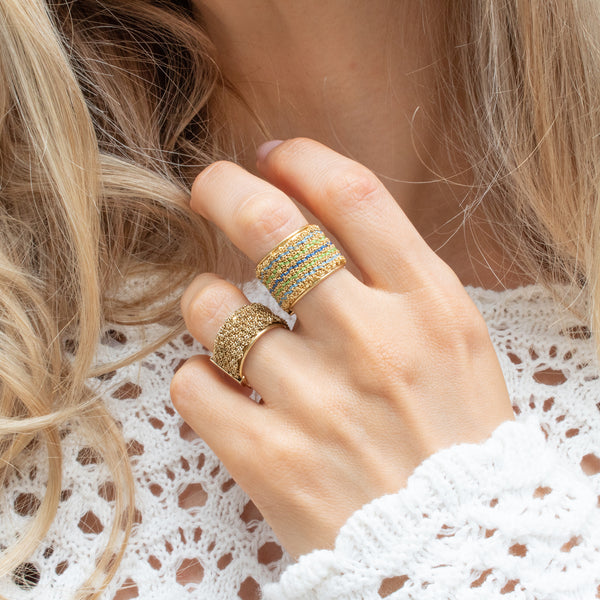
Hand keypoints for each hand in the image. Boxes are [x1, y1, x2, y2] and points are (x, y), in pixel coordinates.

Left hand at [170, 138, 513, 557]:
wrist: (454, 550)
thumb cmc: (453, 435)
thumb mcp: (452, 341)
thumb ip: (395, 275)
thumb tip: (318, 215)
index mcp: (427, 306)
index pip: (352, 195)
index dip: (301, 160)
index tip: (274, 156)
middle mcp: (371, 343)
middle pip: (269, 226)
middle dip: (223, 190)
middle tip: (208, 188)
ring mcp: (316, 402)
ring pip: (214, 307)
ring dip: (206, 300)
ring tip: (223, 317)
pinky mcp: (270, 460)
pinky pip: (193, 385)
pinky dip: (198, 377)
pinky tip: (224, 389)